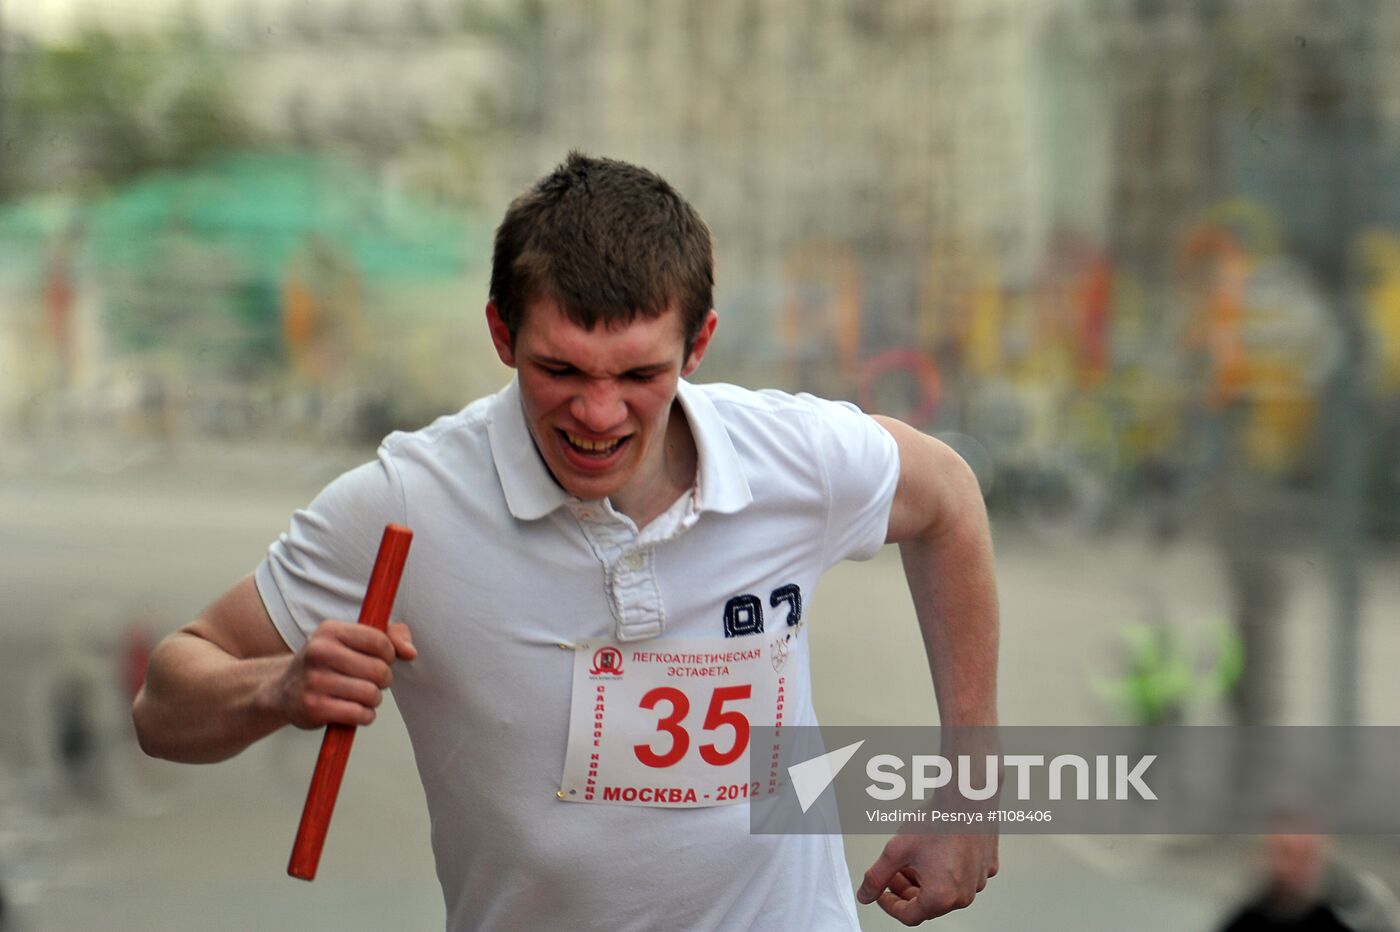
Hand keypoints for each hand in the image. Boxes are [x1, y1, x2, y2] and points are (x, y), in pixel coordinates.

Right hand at [271, 620, 416, 728]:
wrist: (283, 691)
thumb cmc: (328, 663)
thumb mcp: (352, 640)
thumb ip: (390, 636)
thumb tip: (411, 652)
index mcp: (330, 630)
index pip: (380, 641)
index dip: (389, 654)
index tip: (381, 659)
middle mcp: (319, 652)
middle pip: (379, 670)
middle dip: (383, 680)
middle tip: (371, 681)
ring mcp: (314, 681)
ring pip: (371, 694)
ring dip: (373, 699)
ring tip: (361, 696)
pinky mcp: (314, 708)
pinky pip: (360, 715)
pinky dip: (365, 716)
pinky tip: (354, 711)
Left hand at [857, 832, 998, 924]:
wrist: (968, 795)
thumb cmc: (937, 821)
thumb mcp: (896, 850)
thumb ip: (877, 877)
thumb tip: (865, 895)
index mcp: (941, 897)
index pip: (909, 916)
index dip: (890, 904)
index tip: (882, 891)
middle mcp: (964, 895)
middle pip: (928, 905)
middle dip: (906, 890)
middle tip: (894, 871)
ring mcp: (979, 882)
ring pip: (945, 892)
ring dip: (925, 881)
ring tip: (912, 858)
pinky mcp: (988, 867)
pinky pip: (964, 877)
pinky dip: (946, 870)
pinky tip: (935, 851)